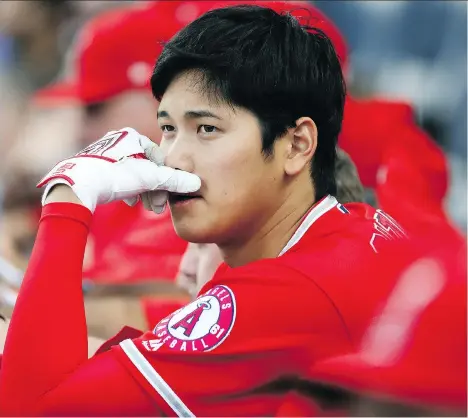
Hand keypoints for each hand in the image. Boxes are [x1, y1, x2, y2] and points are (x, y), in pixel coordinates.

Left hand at [37, 127, 200, 212]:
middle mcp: (119, 139)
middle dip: (154, 189)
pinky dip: (128, 189)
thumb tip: (196, 183)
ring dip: (143, 191)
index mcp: (133, 136)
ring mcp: (106, 151)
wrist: (78, 185)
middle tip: (157, 207)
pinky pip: (119, 176)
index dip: (166, 180)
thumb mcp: (149, 178)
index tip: (166, 197)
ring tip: (144, 206)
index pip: (160, 158)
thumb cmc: (115, 176)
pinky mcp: (96, 164)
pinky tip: (129, 201)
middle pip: (147, 167)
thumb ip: (174, 181)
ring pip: (134, 173)